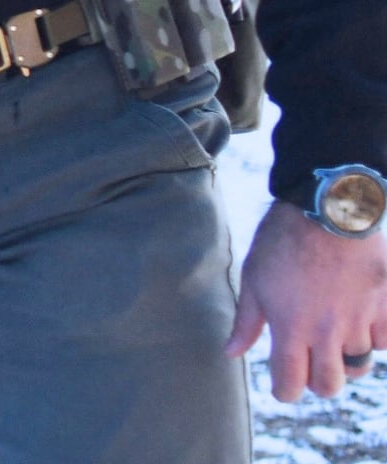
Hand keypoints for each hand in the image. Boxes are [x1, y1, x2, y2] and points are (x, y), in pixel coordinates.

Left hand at [226, 201, 386, 398]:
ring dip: (345, 358)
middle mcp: (326, 331)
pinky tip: (361, 320)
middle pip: (329, 384)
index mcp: (291, 327)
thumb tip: (231, 352)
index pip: (291, 383)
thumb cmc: (283, 240)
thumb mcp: (254, 277)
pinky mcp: (385, 307)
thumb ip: (246, 321)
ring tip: (334, 339)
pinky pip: (384, 342)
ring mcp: (359, 321)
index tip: (283, 387)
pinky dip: (374, 338)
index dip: (285, 392)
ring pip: (359, 364)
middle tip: (311, 364)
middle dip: (318, 382)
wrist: (327, 210)